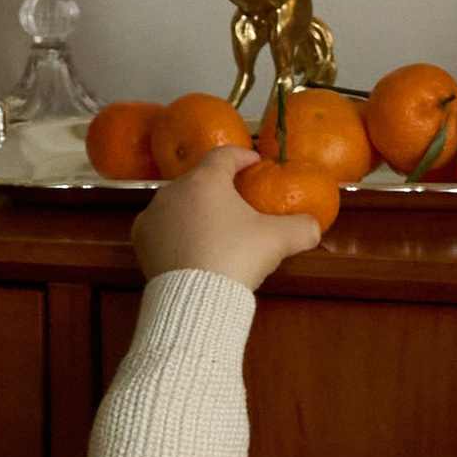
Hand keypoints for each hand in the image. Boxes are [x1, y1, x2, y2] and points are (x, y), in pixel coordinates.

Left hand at [135, 143, 321, 287]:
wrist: (194, 302)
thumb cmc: (236, 259)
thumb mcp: (277, 241)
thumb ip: (301, 228)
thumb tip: (314, 226)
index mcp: (205, 180)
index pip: (225, 154)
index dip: (243, 156)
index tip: (254, 164)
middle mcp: (173, 190)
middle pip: (200, 179)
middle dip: (219, 187)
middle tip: (238, 202)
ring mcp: (153, 215)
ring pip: (179, 203)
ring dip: (196, 209)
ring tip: (214, 228)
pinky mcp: (141, 240)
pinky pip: (163, 227)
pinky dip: (177, 231)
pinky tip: (190, 246)